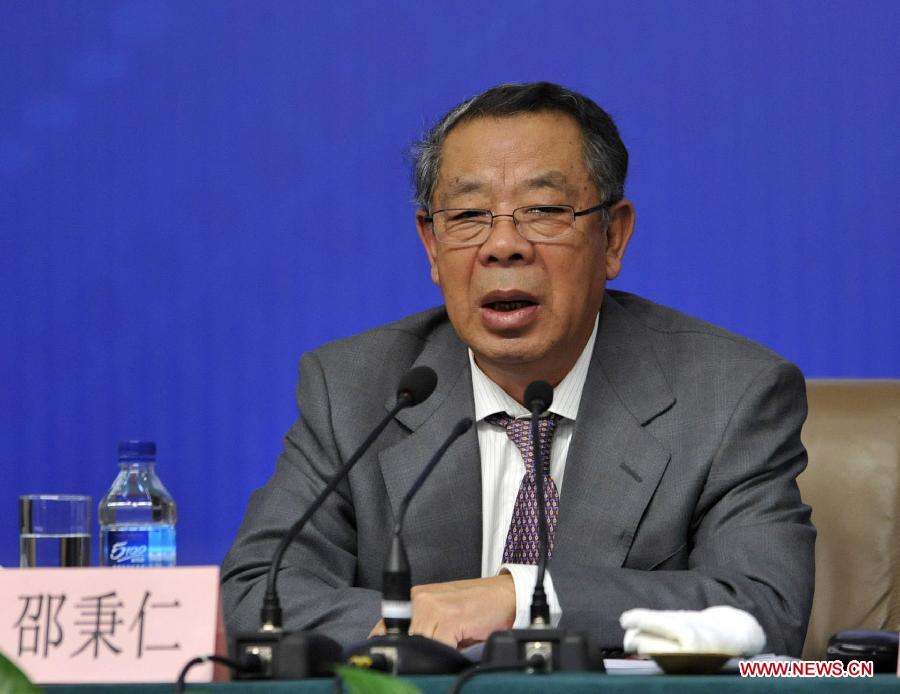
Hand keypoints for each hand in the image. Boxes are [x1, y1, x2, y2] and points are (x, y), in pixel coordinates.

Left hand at [369, 574, 515, 647]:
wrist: (508, 595)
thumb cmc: (479, 608)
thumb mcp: (445, 619)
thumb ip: (425, 631)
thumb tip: (407, 656)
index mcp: (415, 599)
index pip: (386, 629)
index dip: (394, 648)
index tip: (400, 659)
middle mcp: (420, 599)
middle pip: (402, 640)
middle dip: (414, 654)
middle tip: (436, 654)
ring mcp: (433, 607)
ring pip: (417, 645)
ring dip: (432, 654)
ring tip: (453, 646)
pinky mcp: (449, 618)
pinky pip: (437, 648)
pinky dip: (446, 654)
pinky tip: (460, 647)